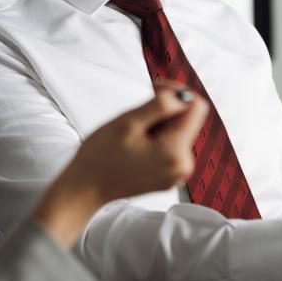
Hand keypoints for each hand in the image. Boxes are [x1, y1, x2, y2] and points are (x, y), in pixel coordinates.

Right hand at [33, 84, 208, 247]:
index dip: (177, 92)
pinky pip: (171, 148)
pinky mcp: (169, 177)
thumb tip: (184, 97)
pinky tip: (135, 147)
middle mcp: (183, 165)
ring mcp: (177, 174)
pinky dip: (157, 140)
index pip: (196, 107)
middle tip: (136, 116)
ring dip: (159, 126)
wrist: (85, 189)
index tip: (153, 91)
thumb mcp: (128, 122)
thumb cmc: (100, 156)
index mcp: (176, 151)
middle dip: (165, 111)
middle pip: (187, 120)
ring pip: (178, 133)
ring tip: (133, 135)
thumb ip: (161, 105)